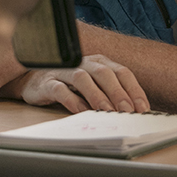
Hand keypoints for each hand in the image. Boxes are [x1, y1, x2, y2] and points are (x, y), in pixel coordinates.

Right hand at [15, 55, 149, 112]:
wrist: (33, 81)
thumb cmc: (69, 86)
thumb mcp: (93, 88)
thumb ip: (111, 96)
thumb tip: (134, 113)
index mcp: (99, 62)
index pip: (121, 72)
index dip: (134, 89)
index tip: (143, 108)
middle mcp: (83, 63)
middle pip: (104, 73)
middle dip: (118, 92)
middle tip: (127, 111)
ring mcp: (64, 71)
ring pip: (83, 78)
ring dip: (97, 95)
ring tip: (106, 112)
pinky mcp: (47, 83)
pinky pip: (60, 89)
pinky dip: (72, 100)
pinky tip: (81, 111)